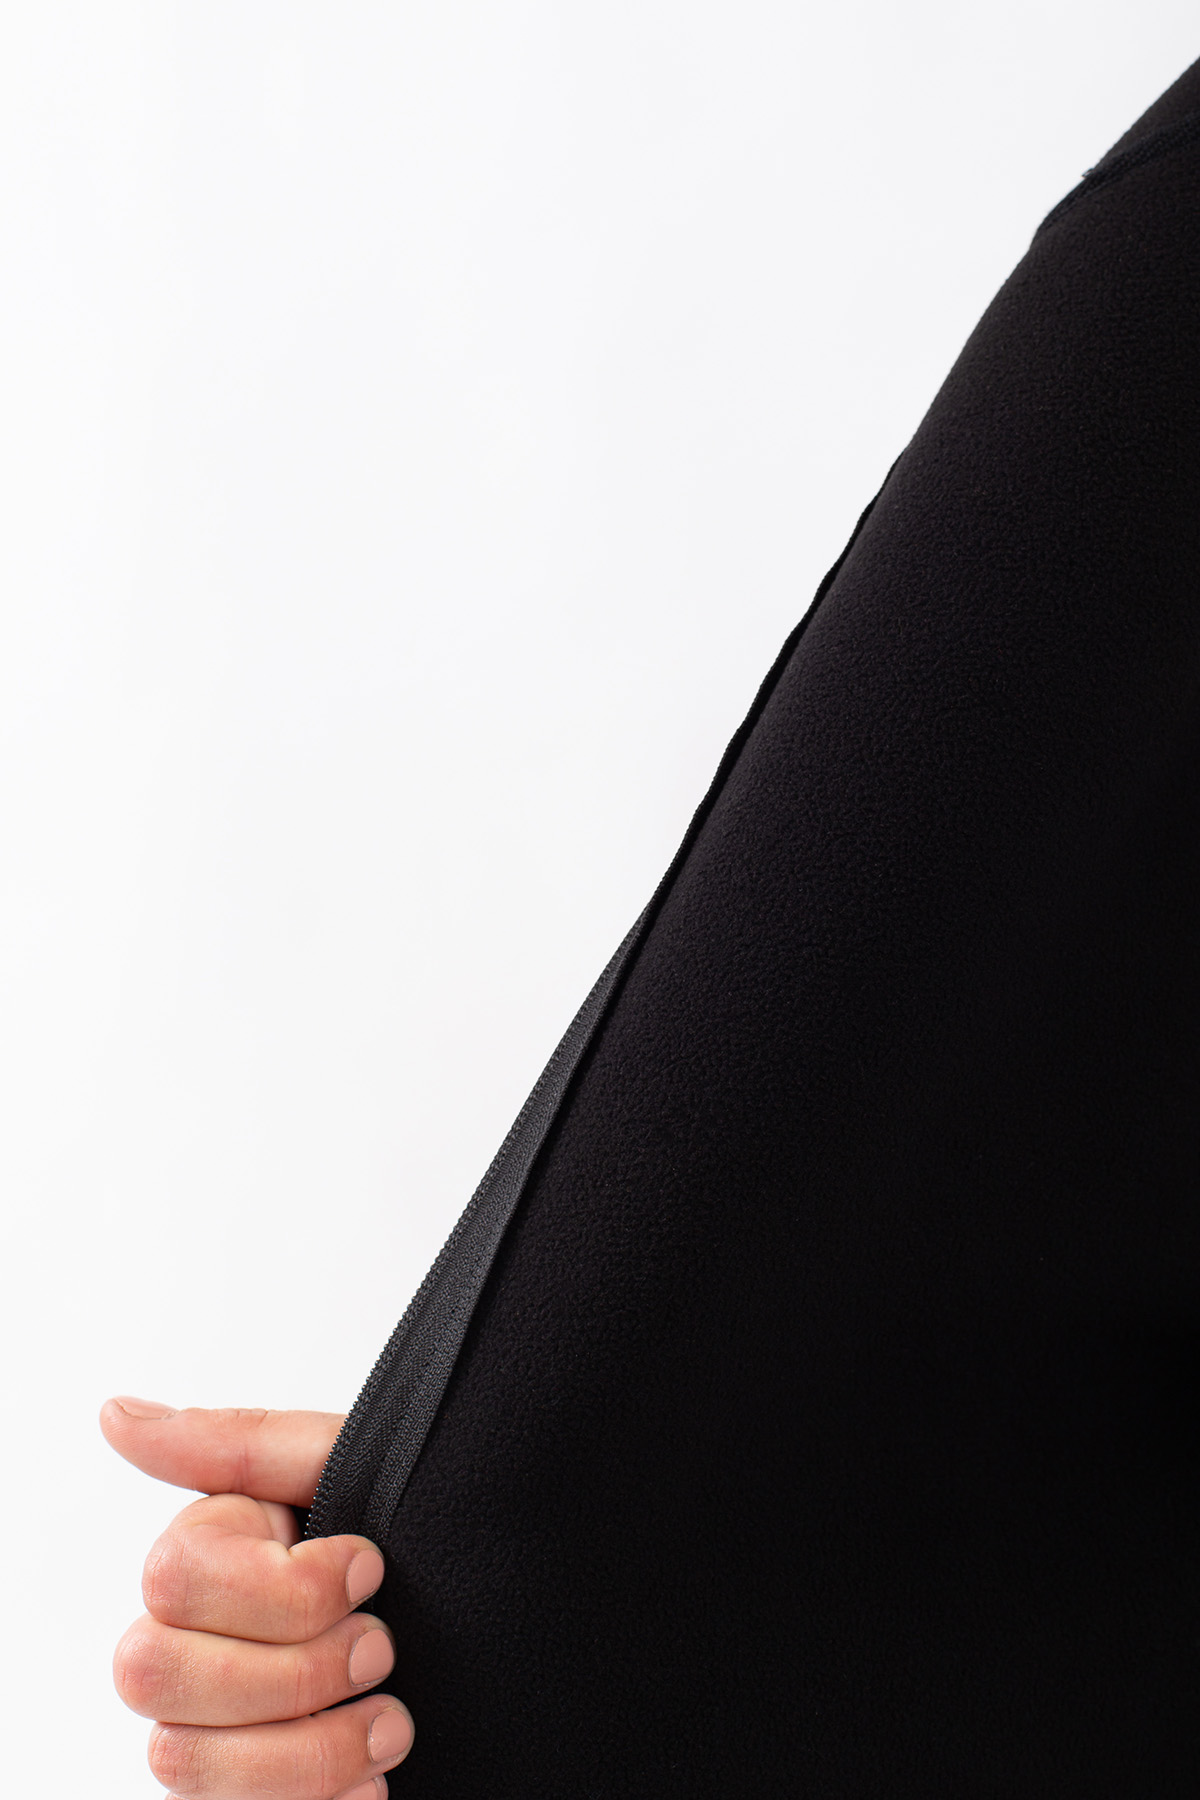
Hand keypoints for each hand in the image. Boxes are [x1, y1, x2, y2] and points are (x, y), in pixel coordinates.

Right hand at [100, 1397, 414, 1798]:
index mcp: (205, 1553)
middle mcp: (184, 1640)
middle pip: (157, 1672)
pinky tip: (371, 1786)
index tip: (370, 1568)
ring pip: (186, 1761)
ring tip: (392, 1723)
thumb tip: (116, 1414)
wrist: (499, 1612)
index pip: (173, 1578)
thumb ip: (237, 1443)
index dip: (284, 1587)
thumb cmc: (413, 1527)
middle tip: (381, 1648)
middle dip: (291, 1670)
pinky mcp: (243, 1794)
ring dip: (310, 1749)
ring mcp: (205, 1729)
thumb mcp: (345, 1465)